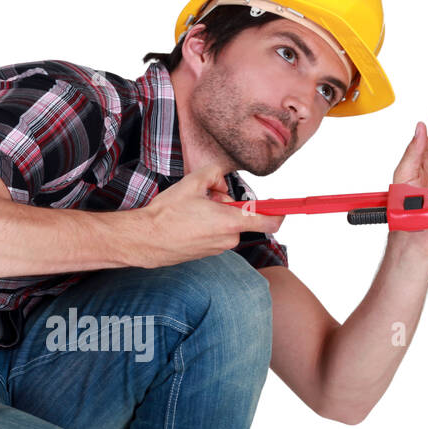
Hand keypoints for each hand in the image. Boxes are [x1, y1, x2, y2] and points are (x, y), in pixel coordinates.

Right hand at [122, 162, 277, 267]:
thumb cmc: (167, 214)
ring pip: (227, 226)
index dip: (280, 212)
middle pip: (242, 217)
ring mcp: (217, 249)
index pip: (269, 221)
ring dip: (217, 215)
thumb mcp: (192, 182)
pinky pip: (215, 235)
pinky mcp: (207, 254)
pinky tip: (187, 222)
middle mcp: (228, 239)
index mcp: (230, 222)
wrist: (145, 240)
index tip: (282, 205)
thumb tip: (222, 181)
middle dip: (229, 204)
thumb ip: (215, 173)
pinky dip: (208, 226)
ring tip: (192, 210)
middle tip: (208, 196)